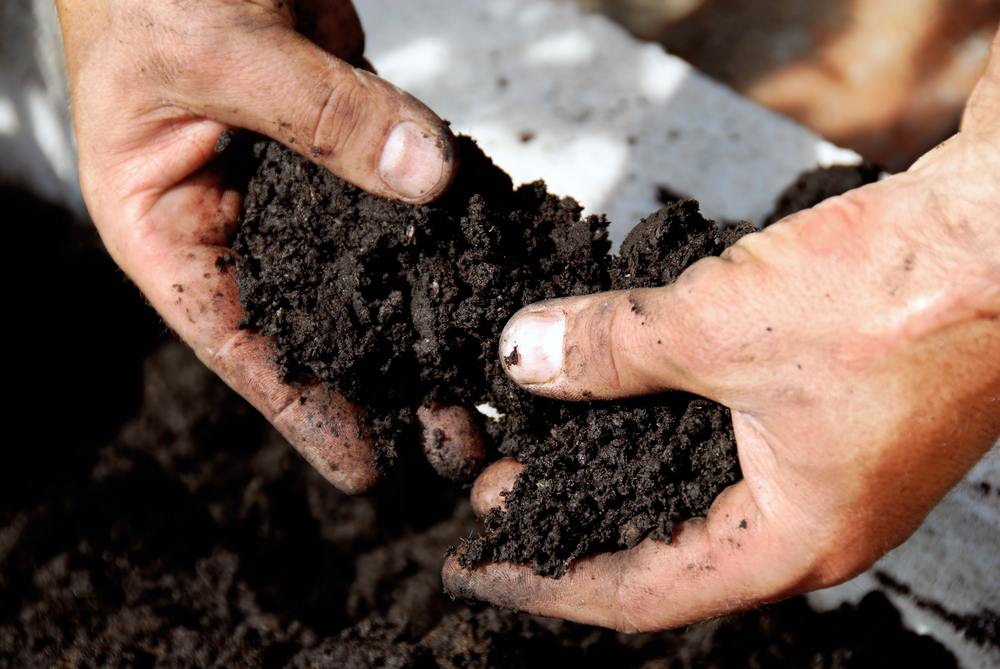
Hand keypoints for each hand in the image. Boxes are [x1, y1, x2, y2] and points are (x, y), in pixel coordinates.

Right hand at [57, 0, 480, 492]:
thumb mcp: (217, 51)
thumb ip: (321, 116)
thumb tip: (427, 176)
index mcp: (168, 223)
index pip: (237, 342)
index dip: (301, 410)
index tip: (365, 468)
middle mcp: (233, 216)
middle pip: (315, 321)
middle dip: (382, 381)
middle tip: (455, 437)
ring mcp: (295, 179)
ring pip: (366, 267)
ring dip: (422, 320)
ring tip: (482, 379)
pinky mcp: (346, 135)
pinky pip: (400, 192)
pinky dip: (440, 232)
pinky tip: (485, 275)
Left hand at [443, 30, 999, 630]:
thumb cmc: (905, 297)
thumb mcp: (721, 327)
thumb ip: (610, 348)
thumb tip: (524, 354)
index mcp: (792, 541)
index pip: (638, 592)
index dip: (548, 580)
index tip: (481, 564)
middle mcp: (810, 520)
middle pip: (661, 543)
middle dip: (573, 516)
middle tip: (500, 490)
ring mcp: (826, 466)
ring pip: (690, 485)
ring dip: (613, 461)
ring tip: (542, 438)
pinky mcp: (830, 410)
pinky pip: (722, 432)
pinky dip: (660, 416)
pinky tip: (619, 386)